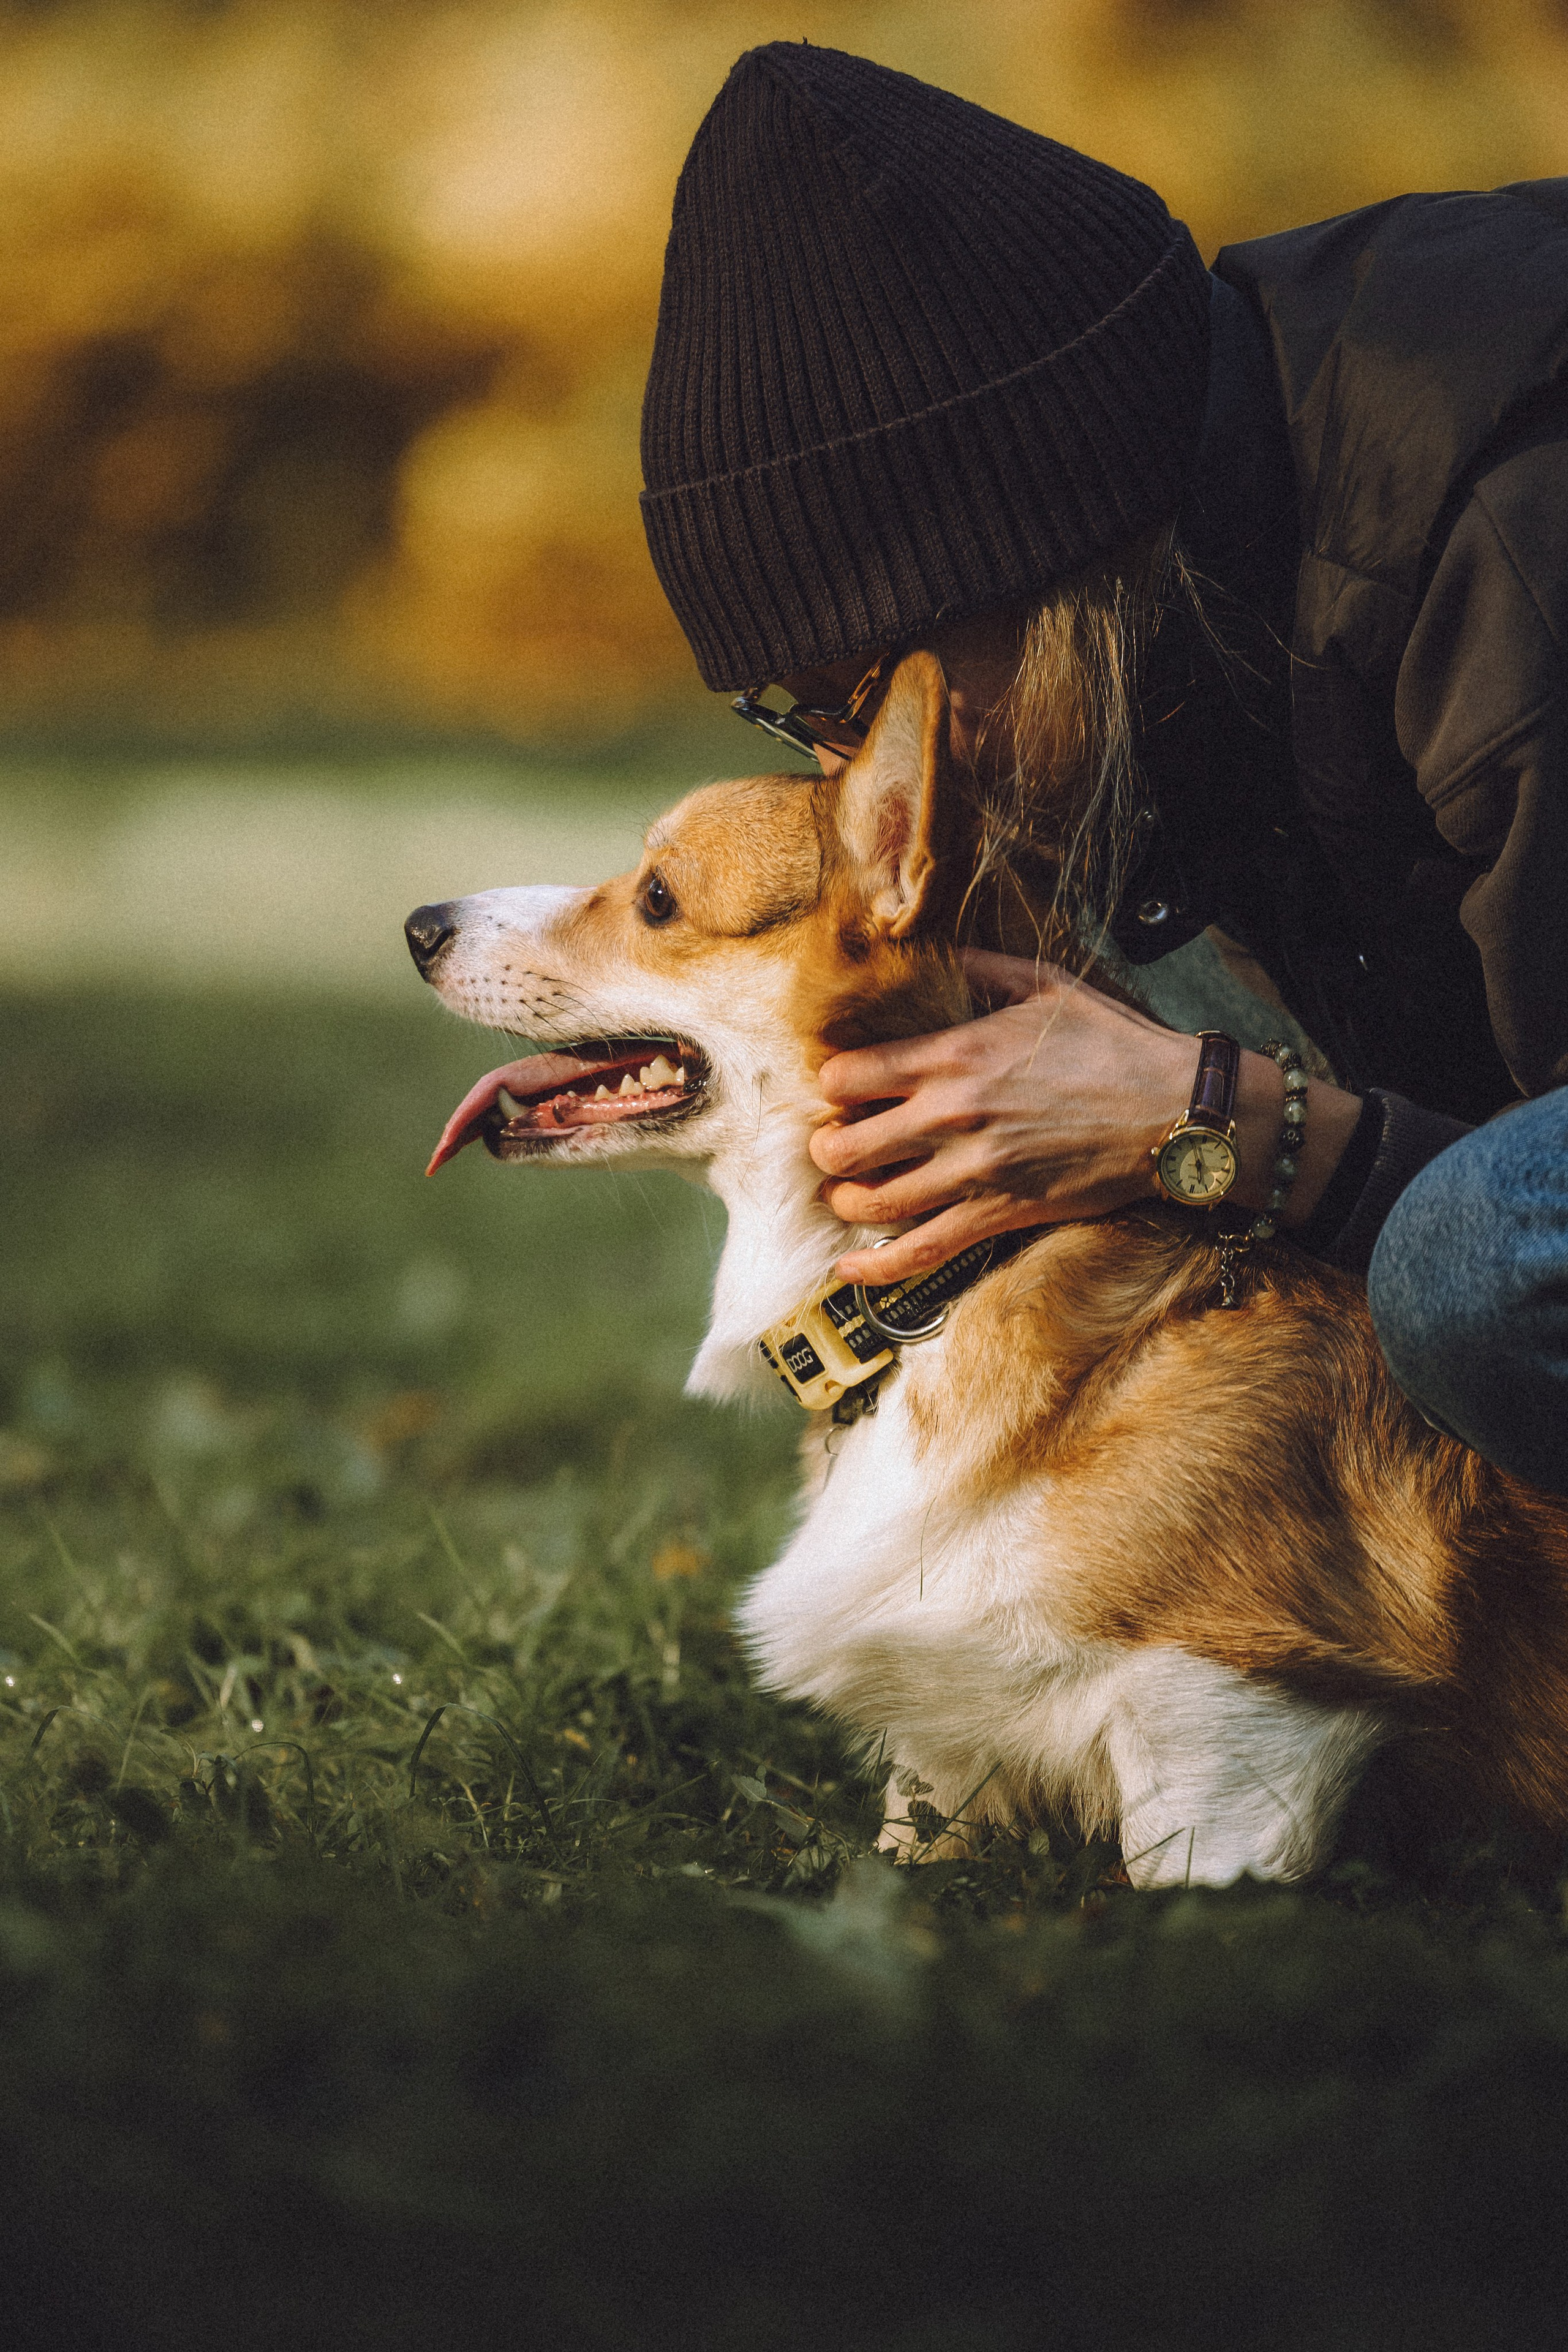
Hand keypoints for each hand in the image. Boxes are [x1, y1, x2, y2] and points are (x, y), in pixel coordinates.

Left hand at [812, 951, 1197, 1281]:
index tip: (843, 1086)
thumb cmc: (1114, 1043)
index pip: (846, 1077)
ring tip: (849, 1188)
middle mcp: (951, 1116)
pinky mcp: (998, 1215)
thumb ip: (978, 968)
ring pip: (870, 1201)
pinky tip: (847, 1267)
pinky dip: (875, 1266)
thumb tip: (928, 952)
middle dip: (828, 1146)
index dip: (831, 1083)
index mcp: (954, 1055)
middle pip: (842, 1146)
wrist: (1175, 1110)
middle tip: (839, 1141)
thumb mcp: (1045, 984)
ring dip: (846, 1198)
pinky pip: (920, 1252)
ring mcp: (972, 1172)